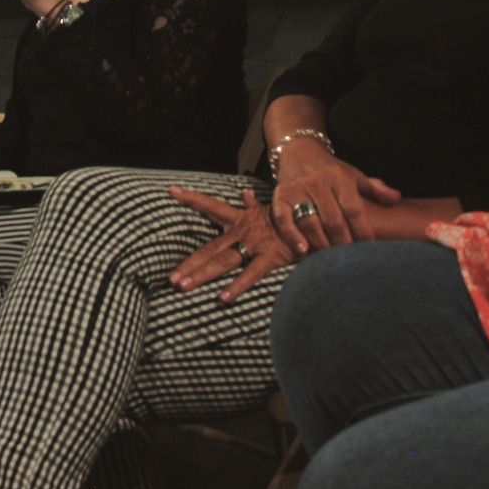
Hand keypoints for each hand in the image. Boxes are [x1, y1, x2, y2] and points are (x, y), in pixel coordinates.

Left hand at [168, 188, 298, 302]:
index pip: (211, 206)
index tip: (171, 191)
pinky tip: (223, 297)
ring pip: (222, 261)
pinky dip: (237, 286)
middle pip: (209, 248)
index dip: (192, 198)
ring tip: (183, 286)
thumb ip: (254, 204)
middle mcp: (243, 231)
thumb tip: (245, 193)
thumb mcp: (271, 209)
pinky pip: (251, 274)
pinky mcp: (270, 256)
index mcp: (241, 219)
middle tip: (171, 279)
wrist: (317, 220)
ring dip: (201, 274)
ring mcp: (255, 244)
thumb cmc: (293, 219)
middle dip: (189, 263)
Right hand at [270, 141, 397, 253]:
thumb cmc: (330, 169)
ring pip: (311, 223)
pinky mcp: (279, 195)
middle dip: (344, 244)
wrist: (298, 150)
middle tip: (351, 261)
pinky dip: (292, 236)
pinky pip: (284, 220)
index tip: (370, 248)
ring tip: (330, 260)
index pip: (354, 209)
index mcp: (339, 178)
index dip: (363, 231)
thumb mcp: (353, 174)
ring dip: (322, 245)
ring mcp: (297, 189)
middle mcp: (318, 182)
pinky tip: (303, 251)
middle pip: (333, 220)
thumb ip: (374, 189)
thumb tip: (396, 198)